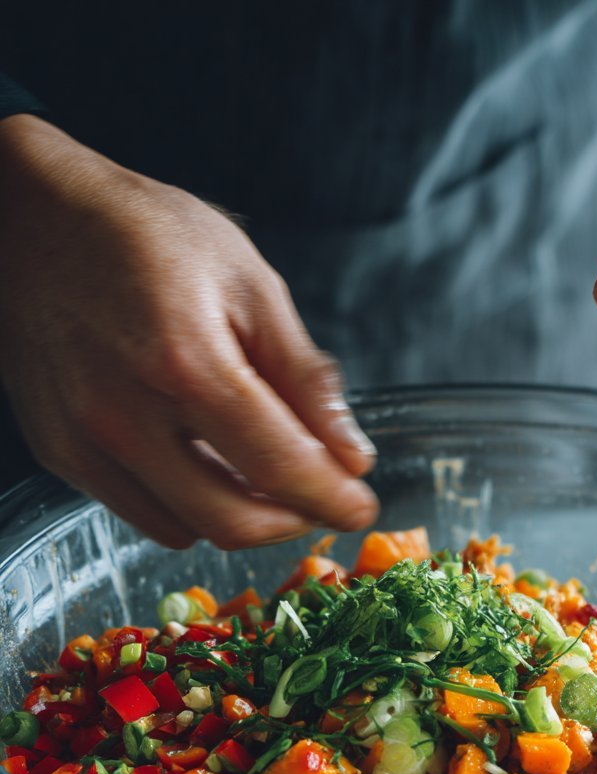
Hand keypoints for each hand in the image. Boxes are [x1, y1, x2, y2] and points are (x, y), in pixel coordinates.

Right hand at [0, 115, 378, 547]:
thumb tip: (351, 454)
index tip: (361, 507)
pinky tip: (204, 463)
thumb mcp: (246, 282)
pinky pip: (143, 515)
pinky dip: (188, 508)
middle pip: (233, 522)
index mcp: (186, 363)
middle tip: (319, 497)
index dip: (332, 500)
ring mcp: (86, 441)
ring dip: (240, 516)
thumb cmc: (142, 236)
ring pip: (188, 529)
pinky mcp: (61, 452)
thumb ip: (303, 376)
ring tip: (261, 471)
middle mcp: (127, 415)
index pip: (279, 467)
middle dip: (292, 521)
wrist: (28, 220)